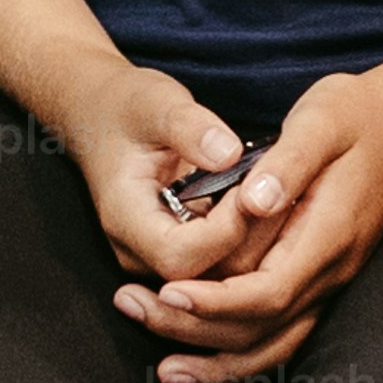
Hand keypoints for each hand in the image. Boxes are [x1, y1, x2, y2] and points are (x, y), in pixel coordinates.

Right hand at [52, 60, 259, 292]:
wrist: (101, 115)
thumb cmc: (127, 107)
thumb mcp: (155, 102)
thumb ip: (189, 127)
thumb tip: (228, 154)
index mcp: (124, 219)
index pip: (179, 256)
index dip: (223, 231)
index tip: (252, 189)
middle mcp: (138, 251)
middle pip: (203, 279)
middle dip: (249, 240)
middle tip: (282, 195)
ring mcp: (156, 257)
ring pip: (217, 278)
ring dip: (256, 242)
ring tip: (282, 197)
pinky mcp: (179, 250)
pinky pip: (220, 262)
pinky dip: (248, 238)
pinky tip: (269, 203)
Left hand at [112, 67, 382, 382]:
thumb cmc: (358, 114)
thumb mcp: (322, 118)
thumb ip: (287, 162)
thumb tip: (252, 201)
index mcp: (329, 235)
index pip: (267, 292)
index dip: (214, 301)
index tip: (166, 293)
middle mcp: (332, 272)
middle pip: (261, 329)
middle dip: (195, 331)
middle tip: (134, 312)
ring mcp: (331, 282)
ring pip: (274, 346)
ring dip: (219, 363)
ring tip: (165, 370)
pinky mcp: (323, 280)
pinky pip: (283, 335)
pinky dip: (244, 356)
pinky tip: (207, 360)